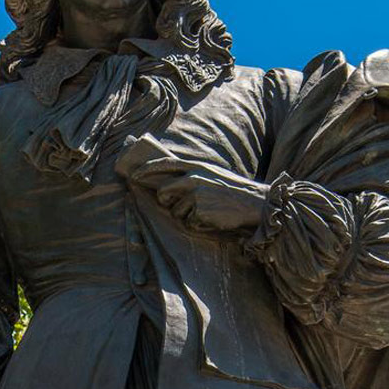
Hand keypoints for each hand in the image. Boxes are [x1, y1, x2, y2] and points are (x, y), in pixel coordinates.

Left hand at [155, 169, 269, 232]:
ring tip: (205, 211)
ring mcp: (196, 195)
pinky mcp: (200, 212)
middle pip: (164, 192)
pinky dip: (197, 224)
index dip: (147, 170)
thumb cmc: (232, 190)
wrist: (254, 203)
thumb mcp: (212, 175)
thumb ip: (192, 175)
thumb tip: (168, 182)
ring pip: (176, 211)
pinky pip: (189, 222)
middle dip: (165, 201)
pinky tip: (212, 218)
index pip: (165, 164)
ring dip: (186, 215)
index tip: (134, 175)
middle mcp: (194, 178)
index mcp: (197, 166)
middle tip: (176, 204)